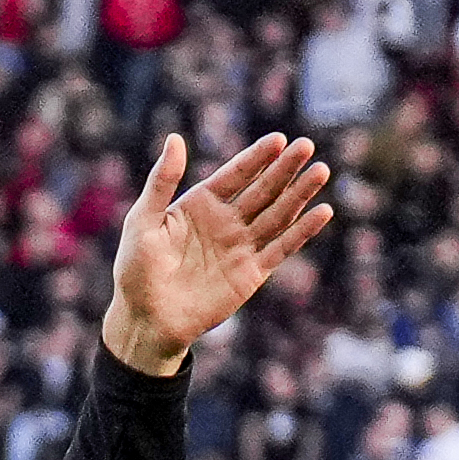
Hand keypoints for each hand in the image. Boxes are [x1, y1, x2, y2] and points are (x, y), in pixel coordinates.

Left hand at [97, 133, 340, 367]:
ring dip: (300, 193)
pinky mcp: (252, 272)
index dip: (256, 157)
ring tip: (320, 171)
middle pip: (262, 189)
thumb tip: (174, 138)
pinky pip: (282, 247)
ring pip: (278, 214)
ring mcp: (241, 246)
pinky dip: (302, 231)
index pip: (235, 174)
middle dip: (284, 168)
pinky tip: (322, 212)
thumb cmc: (136, 270)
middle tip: (306, 146)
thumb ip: (161, 181)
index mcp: (200, 204)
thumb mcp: (143, 221)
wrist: (146, 321)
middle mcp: (226, 221)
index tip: (278, 139)